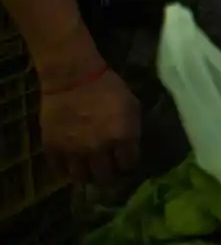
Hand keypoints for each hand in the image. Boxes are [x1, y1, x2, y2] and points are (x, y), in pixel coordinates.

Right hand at [40, 65, 139, 185]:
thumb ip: (132, 130)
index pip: (128, 164)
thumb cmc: (108, 87)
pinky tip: (71, 163)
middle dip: (109, 176)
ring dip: (87, 175)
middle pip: (105, 178)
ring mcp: (74, 150)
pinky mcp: (53, 148)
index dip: (128, 164)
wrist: (73, 78)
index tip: (126, 162)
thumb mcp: (131, 105)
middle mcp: (99, 148)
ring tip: (88, 170)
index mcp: (122, 136)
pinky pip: (59, 169)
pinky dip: (66, 168)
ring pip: (81, 178)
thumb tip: (131, 147)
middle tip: (108, 171)